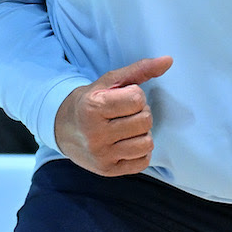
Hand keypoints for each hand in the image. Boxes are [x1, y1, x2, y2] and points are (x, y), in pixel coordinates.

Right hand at [53, 55, 172, 176]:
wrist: (62, 129)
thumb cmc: (90, 102)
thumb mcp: (109, 82)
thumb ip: (139, 69)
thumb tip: (169, 60)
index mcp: (93, 107)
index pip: (137, 99)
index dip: (136, 96)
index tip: (124, 98)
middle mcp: (95, 133)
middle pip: (145, 121)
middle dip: (141, 113)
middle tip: (126, 113)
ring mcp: (101, 155)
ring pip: (147, 143)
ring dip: (142, 133)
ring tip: (128, 128)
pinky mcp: (108, 171)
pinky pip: (143, 161)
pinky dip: (140, 151)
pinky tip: (127, 143)